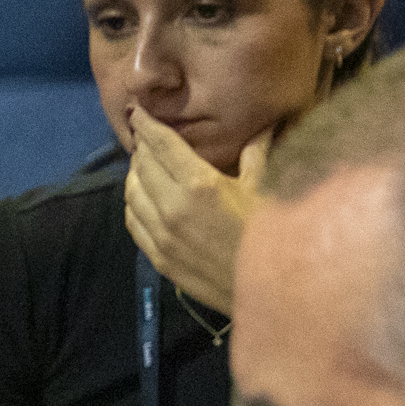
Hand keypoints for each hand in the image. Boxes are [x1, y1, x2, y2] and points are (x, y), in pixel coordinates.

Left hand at [126, 110, 264, 315]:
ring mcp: (161, 236)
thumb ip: (257, 153)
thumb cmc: (273, 235)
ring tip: (143, 165)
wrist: (270, 294)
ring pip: (131, 195)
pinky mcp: (159, 258)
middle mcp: (172, 208)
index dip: (146, 125)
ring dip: (134, 175)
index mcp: (199, 184)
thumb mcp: (267, 189)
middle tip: (145, 137)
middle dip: (141, 148)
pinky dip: (132, 204)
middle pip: (141, 167)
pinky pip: (133, 223)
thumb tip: (266, 124)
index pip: (161, 145)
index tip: (136, 111)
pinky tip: (141, 197)